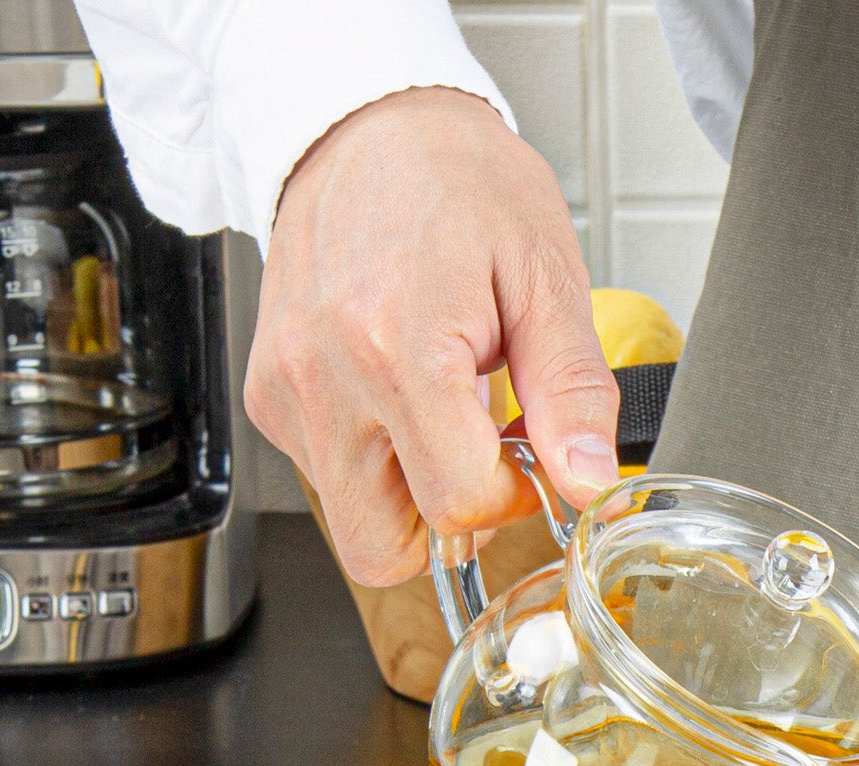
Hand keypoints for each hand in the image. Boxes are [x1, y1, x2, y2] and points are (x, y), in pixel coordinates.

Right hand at [245, 87, 617, 587]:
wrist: (368, 125)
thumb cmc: (460, 186)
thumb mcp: (547, 280)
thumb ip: (573, 394)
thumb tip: (589, 484)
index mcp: (396, 348)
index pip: (457, 507)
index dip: (509, 501)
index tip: (525, 454)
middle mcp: (325, 377)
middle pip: (383, 548)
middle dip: (447, 527)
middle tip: (482, 457)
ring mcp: (287, 389)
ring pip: (354, 523)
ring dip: (411, 496)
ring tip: (443, 413)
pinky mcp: (269, 394)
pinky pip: (328, 478)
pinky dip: (377, 461)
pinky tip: (402, 396)